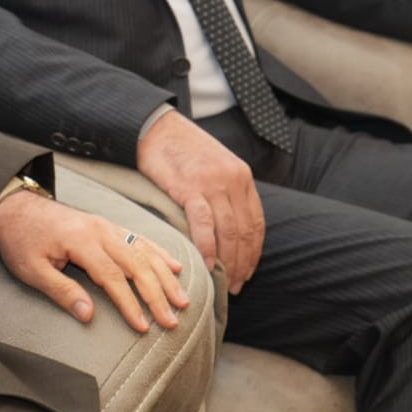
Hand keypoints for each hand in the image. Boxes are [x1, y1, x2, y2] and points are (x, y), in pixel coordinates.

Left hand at [0, 189, 188, 332]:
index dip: (130, 303)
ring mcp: (105, 225)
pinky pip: (138, 238)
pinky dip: (158, 253)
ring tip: (183, 299)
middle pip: (136, 264)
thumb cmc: (20, 240)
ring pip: (143, 251)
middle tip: (173, 320)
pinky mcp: (106, 225)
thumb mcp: (31, 269)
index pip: (112, 277)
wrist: (13, 207)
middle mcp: (99, 230)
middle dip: (157, 294)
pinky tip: (174, 266)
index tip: (143, 327)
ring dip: (165, 276)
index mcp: (81, 240)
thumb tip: (88, 315)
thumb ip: (61, 291)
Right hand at [136, 110, 263, 292]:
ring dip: (229, 261)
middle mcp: (232, 180)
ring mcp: (212, 183)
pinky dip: (207, 247)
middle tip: (237, 285)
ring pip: (228, 231)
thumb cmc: (180, 148)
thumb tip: (228, 225)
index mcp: (241, 176)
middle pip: (244, 231)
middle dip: (243, 263)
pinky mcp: (189, 186)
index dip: (254, 252)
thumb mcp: (215, 165)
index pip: (256, 223)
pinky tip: (206, 263)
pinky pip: (204, 223)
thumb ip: (225, 190)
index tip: (248, 272)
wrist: (155, 127)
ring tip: (224, 281)